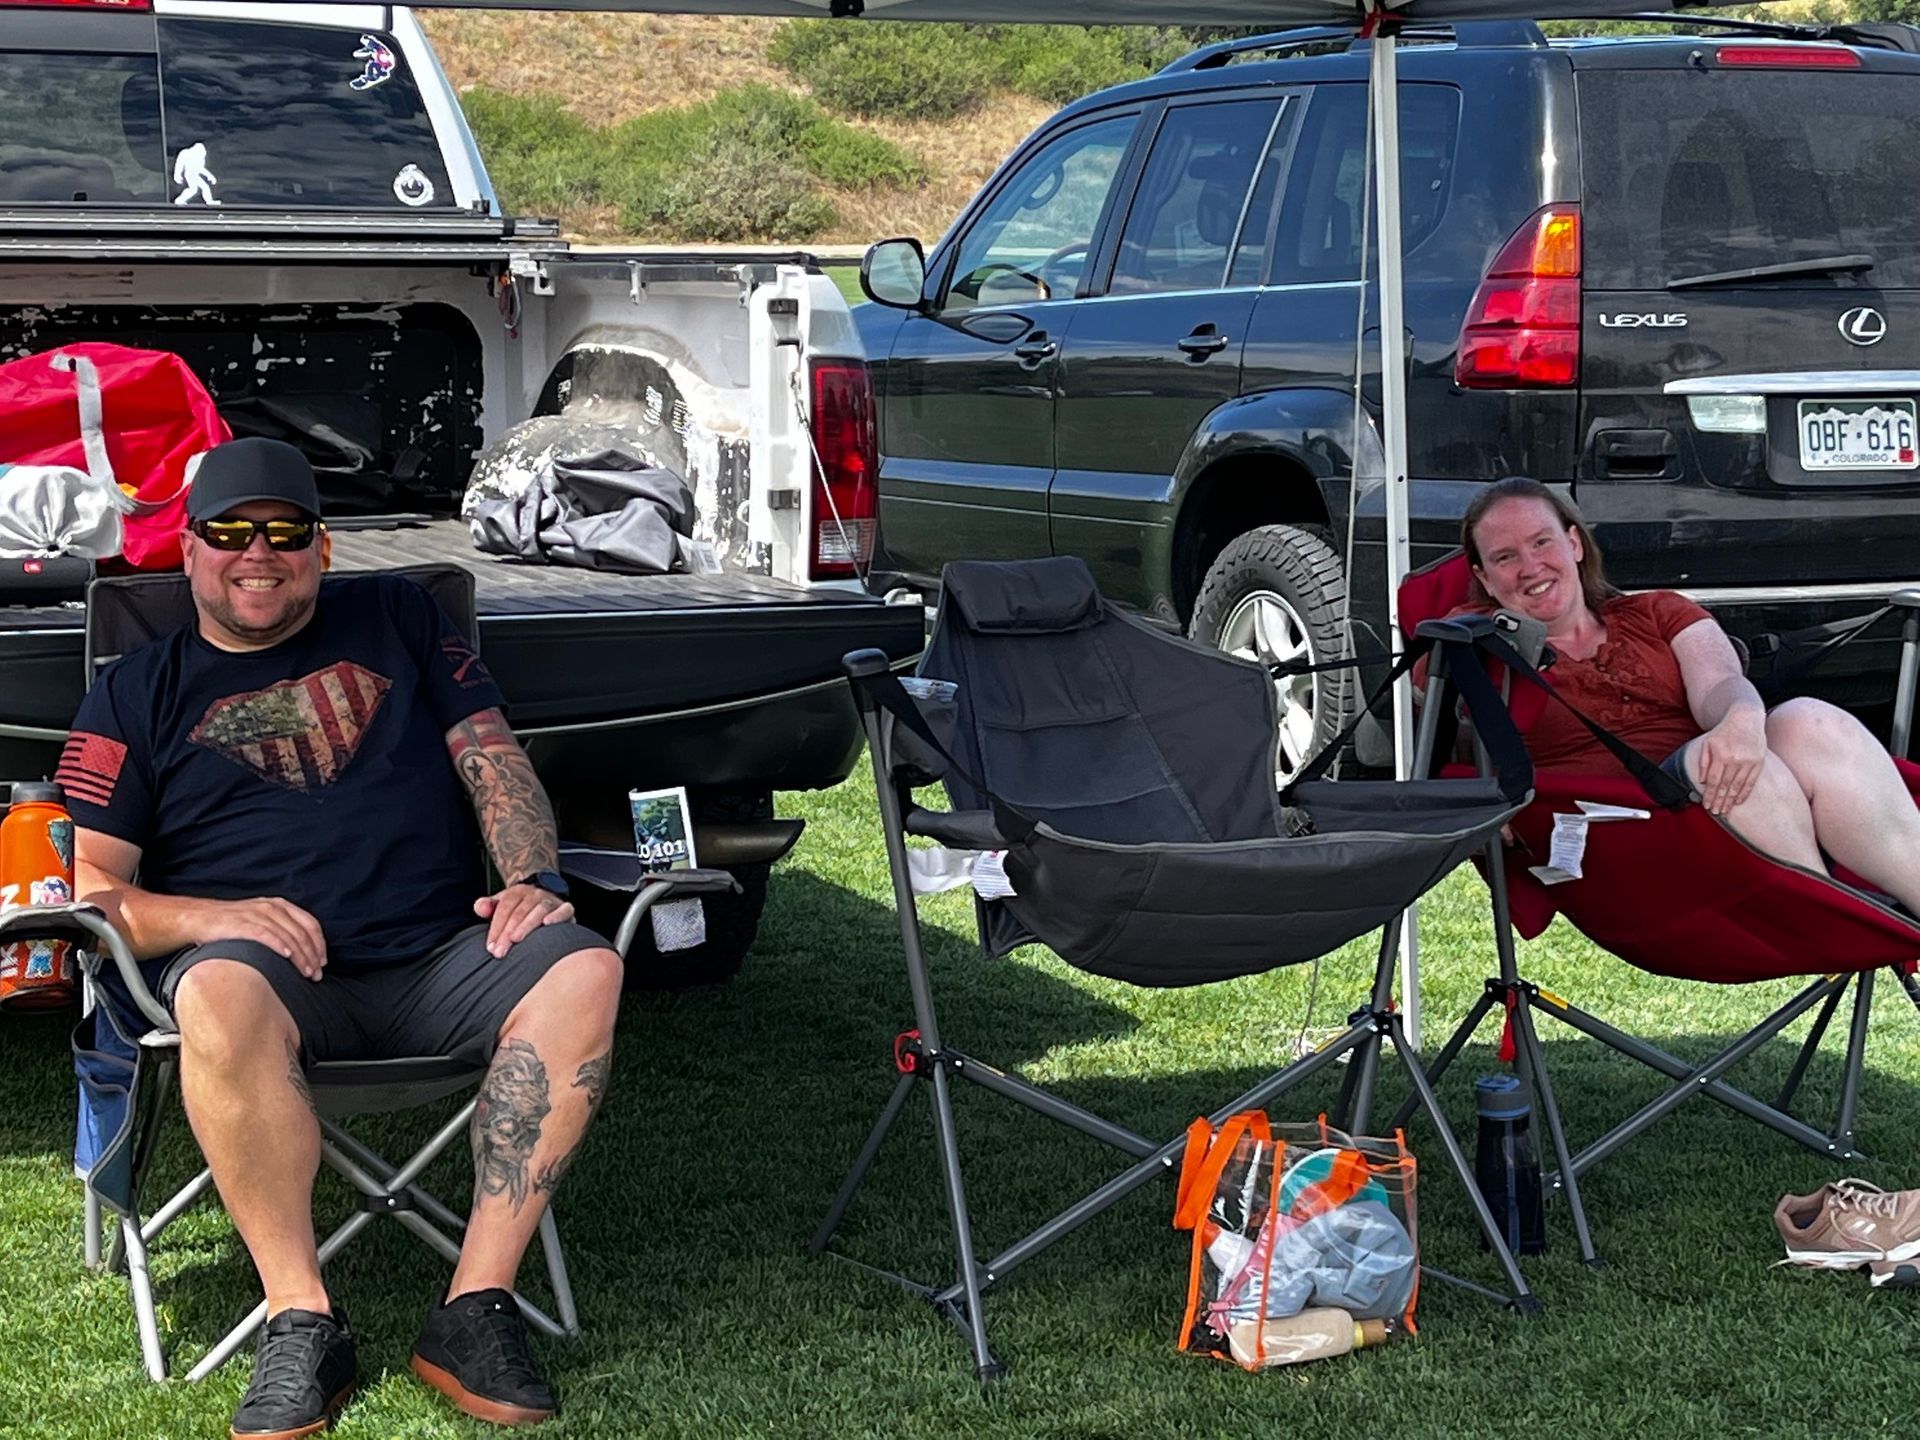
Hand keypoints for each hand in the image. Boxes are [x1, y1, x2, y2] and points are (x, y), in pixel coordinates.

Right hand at [191, 896, 327, 979]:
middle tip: (317, 974)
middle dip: (313, 955)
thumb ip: (281, 929)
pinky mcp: (242, 924)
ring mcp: (257, 914)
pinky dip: (279, 945)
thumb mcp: (261, 920)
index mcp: (280, 906)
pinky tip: (287, 956)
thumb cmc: (231, 924)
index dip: (320, 944)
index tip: (323, 962)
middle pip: (302, 933)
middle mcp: (272, 907)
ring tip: (306, 973)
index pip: (310, 924)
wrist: (199, 919)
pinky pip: (266, 934)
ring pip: (288, 936)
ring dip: (301, 956)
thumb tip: (301, 953)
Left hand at [474, 883, 573, 957]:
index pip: (504, 909)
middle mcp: (534, 894)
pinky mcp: (566, 908)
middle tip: (500, 951)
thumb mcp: (501, 904)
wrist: (544, 898)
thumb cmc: (520, 908)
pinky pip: (564, 910)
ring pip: (538, 910)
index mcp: (517, 892)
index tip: (491, 946)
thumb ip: (488, 906)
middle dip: (507, 932)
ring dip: (527, 925)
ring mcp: (551, 900)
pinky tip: (548, 923)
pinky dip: (557, 916)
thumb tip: (480, 907)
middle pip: (519, 912)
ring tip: (516, 939)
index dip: (496, 927)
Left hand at [1691, 712, 1767, 815]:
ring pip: (1739, 786)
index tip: (1707, 806)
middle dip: (1720, 801)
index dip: (1710, 795)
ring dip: (1731, 801)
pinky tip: (1739, 802)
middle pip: (1726, 786)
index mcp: (1721, 755)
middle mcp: (1736, 759)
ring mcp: (1749, 761)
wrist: (1746, 718)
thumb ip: (1703, 762)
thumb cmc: (1723, 732)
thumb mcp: (1707, 743)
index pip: (1714, 781)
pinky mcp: (1759, 762)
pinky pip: (1751, 782)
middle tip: (1716, 813)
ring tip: (1725, 811)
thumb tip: (1702, 782)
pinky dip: (1745, 793)